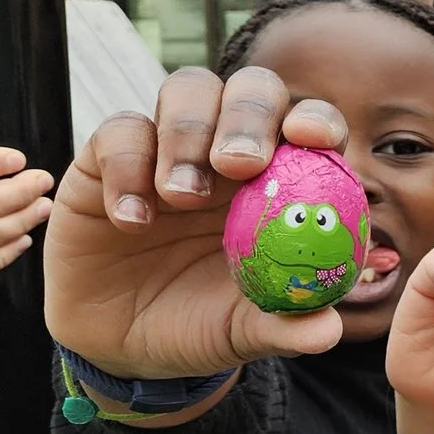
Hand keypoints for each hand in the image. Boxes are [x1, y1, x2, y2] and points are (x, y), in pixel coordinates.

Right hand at [44, 68, 353, 381]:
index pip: (311, 128)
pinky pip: (118, 133)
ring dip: (188, 135)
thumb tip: (328, 331)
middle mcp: (228, 149)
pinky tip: (134, 220)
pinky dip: (128, 167)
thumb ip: (285, 326)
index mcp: (281, 180)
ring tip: (183, 197)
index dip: (317, 121)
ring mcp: (168, 147)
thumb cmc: (201, 323)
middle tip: (239, 164)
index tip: (315, 140)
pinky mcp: (105, 159)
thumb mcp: (245, 331)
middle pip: (252, 89)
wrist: (121, 343)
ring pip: (188, 90)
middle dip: (250, 115)